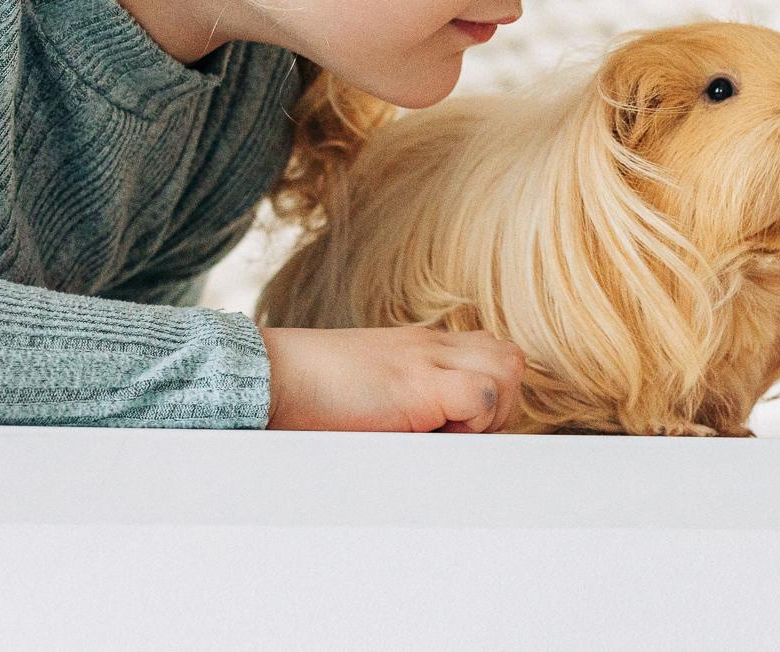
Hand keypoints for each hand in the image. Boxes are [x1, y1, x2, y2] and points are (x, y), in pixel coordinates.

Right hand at [261, 325, 526, 431]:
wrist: (270, 375)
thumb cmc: (307, 390)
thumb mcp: (368, 384)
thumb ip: (403, 396)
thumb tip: (428, 434)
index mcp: (421, 345)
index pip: (490, 353)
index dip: (488, 393)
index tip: (459, 426)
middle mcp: (432, 345)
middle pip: (510, 359)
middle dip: (501, 403)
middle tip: (460, 432)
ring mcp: (429, 359)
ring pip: (508, 370)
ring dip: (490, 411)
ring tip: (447, 433)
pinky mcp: (421, 384)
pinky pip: (484, 395)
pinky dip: (473, 422)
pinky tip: (432, 434)